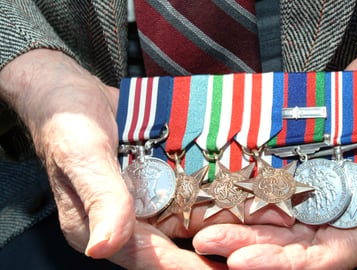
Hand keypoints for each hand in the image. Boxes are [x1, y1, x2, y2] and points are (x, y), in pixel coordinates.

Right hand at [0, 49, 292, 268]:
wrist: (69, 90)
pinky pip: (188, 193)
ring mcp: (144, 201)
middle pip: (176, 246)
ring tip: (264, 224)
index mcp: (102, 227)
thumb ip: (100, 197)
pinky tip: (244, 191)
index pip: (152, 259)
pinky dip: (213, 194)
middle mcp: (127, 221)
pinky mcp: (157, 180)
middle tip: (259, 248)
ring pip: (188, 220)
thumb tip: (103, 248)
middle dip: (216, 249)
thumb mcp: (81, 154)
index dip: (190, 267)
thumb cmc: (66, 120)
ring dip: (222, 223)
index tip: (226, 269)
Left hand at [193, 31, 356, 268]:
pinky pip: (267, 179)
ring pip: (272, 213)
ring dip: (237, 219)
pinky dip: (242, 184)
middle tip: (207, 239)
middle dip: (249, 242)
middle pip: (289, 239)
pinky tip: (212, 186)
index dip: (284, 262)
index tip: (242, 260)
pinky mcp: (298, 164)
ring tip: (198, 219)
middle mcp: (337, 209)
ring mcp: (314, 187)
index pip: (323, 255)